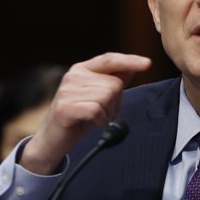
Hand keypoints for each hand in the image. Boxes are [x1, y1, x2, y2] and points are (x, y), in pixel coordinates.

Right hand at [20, 52, 150, 173]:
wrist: (52, 139)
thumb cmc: (78, 117)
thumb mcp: (97, 96)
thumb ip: (113, 81)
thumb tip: (131, 68)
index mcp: (82, 69)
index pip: (109, 59)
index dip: (129, 61)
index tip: (147, 63)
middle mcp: (73, 76)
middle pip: (114, 84)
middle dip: (116, 103)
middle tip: (103, 113)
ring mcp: (67, 91)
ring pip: (107, 97)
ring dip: (108, 113)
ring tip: (95, 118)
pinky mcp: (65, 108)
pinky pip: (97, 110)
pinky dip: (100, 120)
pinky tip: (92, 123)